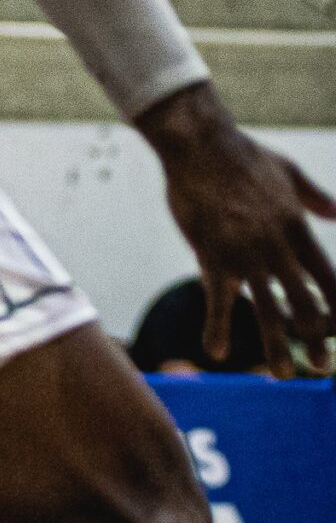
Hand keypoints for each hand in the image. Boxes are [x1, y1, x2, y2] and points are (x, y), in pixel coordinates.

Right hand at [146, 88, 335, 376]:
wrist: (199, 146)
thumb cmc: (242, 155)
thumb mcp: (288, 172)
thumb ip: (314, 198)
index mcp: (297, 228)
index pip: (329, 277)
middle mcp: (277, 247)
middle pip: (306, 302)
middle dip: (316, 338)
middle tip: (323, 366)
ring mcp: (245, 254)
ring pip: (267, 309)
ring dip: (277, 345)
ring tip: (284, 376)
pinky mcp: (211, 256)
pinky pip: (217, 300)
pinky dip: (217, 327)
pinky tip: (217, 352)